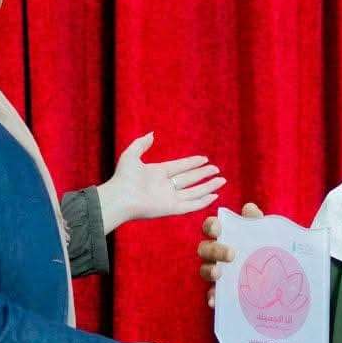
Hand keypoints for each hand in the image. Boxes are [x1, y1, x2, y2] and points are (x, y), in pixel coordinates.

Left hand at [96, 133, 224, 229]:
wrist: (119, 197)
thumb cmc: (122, 177)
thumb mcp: (131, 155)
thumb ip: (141, 144)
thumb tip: (151, 134)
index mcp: (157, 173)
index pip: (180, 167)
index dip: (192, 163)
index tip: (204, 159)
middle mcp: (166, 186)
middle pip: (190, 179)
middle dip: (204, 174)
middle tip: (216, 169)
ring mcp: (170, 198)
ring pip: (194, 191)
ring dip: (208, 186)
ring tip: (222, 180)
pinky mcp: (172, 208)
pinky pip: (191, 205)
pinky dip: (203, 201)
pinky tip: (214, 196)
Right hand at [197, 202, 262, 306]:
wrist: (280, 276)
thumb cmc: (265, 248)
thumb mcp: (265, 234)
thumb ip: (257, 222)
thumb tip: (248, 208)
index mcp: (225, 236)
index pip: (211, 227)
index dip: (211, 226)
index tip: (218, 229)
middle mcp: (217, 254)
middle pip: (205, 248)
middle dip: (215, 249)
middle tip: (231, 254)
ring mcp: (218, 273)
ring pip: (205, 270)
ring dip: (210, 271)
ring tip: (219, 274)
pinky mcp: (222, 292)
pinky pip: (212, 294)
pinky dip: (211, 296)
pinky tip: (214, 300)